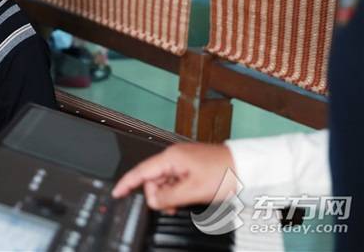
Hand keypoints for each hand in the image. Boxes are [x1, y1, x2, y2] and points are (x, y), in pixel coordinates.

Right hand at [112, 143, 235, 212]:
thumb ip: (168, 196)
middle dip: (157, 195)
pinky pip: (176, 181)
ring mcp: (183, 161)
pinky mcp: (191, 166)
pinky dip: (177, 192)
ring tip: (182, 204)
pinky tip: (186, 198)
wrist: (247, 167)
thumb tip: (151, 200)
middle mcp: (174, 157)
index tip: (117, 193)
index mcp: (171, 157)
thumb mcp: (193, 190)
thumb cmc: (225, 172)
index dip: (126, 183)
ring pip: (165, 182)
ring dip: (169, 195)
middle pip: (153, 179)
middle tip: (170, 207)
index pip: (140, 171)